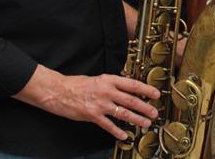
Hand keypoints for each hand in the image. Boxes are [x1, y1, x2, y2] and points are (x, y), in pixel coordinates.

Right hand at [15, 66, 159, 140]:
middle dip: (145, 107)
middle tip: (154, 113)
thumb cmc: (77, 84)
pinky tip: (125, 135)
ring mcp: (100, 104)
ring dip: (136, 119)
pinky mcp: (92, 115)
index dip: (146, 90)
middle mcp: (107, 91)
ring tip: (145, 123)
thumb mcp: (98, 79)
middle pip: (131, 100)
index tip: (156, 94)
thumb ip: (112, 85)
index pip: (132, 84)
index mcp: (109, 80)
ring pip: (123, 113)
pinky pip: (108, 125)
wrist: (58, 91)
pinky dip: (118, 131)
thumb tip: (127, 90)